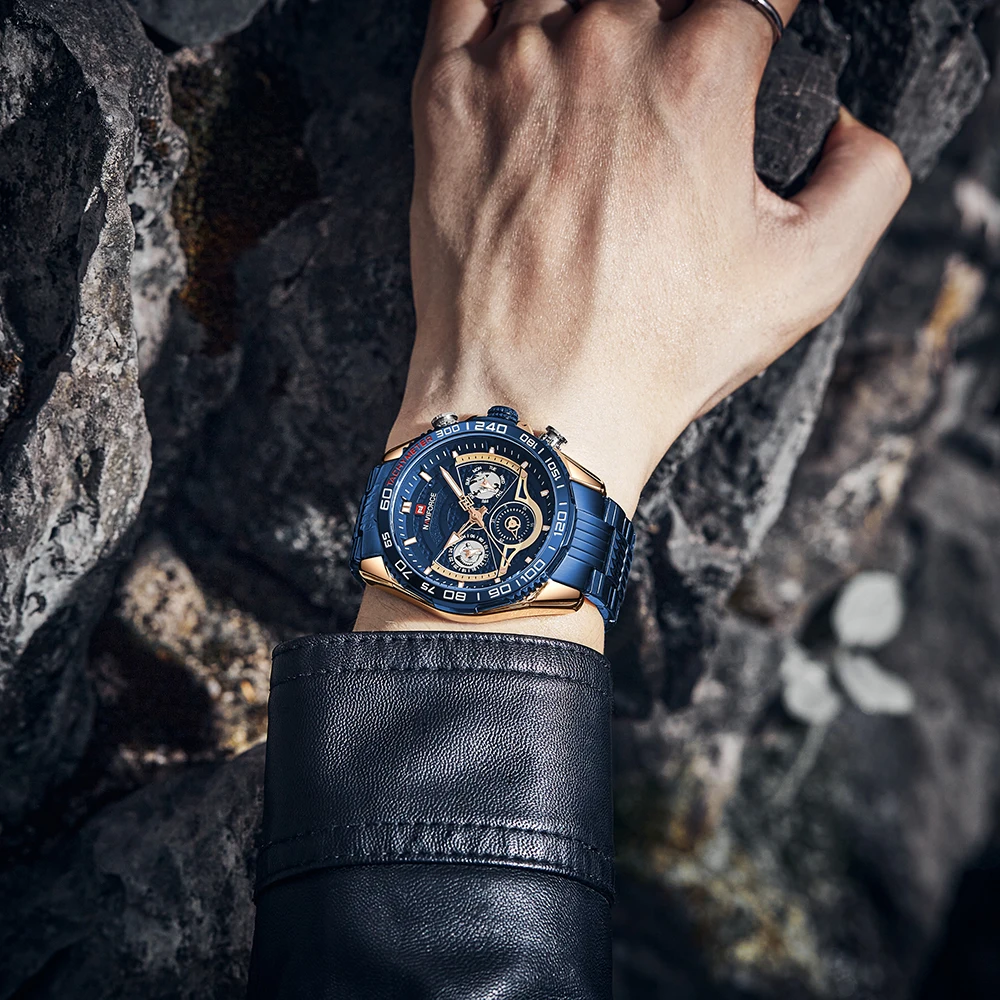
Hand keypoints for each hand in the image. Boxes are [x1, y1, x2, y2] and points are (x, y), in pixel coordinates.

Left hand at [388, 0, 910, 517]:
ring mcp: (514, 66)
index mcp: (703, 68)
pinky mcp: (444, 99)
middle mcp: (605, 42)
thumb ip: (867, 177)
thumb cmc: (654, 352)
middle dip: (672, 33)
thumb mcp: (808, 278)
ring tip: (601, 84)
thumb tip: (849, 129)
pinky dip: (500, 10)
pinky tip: (523, 47)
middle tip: (668, 97)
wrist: (533, 406)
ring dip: (591, 20)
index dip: (756, 35)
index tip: (746, 63)